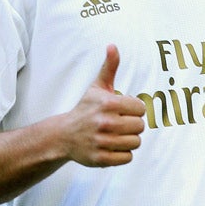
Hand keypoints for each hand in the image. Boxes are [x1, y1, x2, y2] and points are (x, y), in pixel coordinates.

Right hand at [62, 44, 146, 165]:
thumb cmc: (85, 109)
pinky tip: (112, 146)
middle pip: (140, 127)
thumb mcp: (97, 87)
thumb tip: (113, 46)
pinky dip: (122, 153)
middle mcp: (105, 123)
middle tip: (119, 123)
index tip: (123, 111)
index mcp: (108, 104)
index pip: (140, 109)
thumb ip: (109, 67)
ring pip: (135, 143)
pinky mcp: (101, 159)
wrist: (64, 135)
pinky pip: (127, 158)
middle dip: (132, 125)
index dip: (134, 110)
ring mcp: (102, 142)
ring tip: (116, 135)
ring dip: (128, 139)